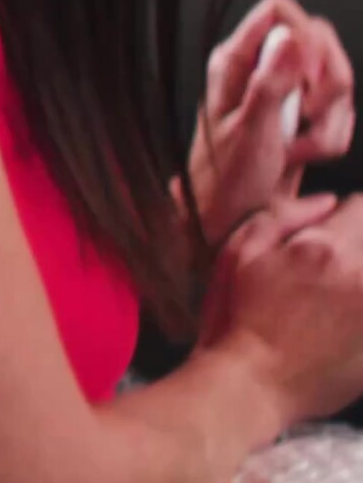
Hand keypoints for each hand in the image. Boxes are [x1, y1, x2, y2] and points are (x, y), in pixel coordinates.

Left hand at [189, 0, 355, 243]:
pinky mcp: (302, 118)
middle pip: (321, 42)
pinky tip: (301, 156)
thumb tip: (293, 36)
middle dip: (328, 86)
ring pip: (337, 83)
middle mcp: (260, 69)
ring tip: (293, 148)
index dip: (305, 36)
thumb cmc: (224, 177)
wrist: (230, 219)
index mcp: (236, 60)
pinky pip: (340, 115)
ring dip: (328, 123)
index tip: (305, 77)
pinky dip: (330, 139)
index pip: (281, 10)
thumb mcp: (250, 130)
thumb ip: (271, 82)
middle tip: (304, 116)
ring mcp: (284, 92)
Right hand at [199, 193, 362, 424]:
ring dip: (359, 275)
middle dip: (355, 246)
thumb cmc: (236, 319)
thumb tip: (327, 201)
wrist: (253, 385)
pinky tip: (343, 320)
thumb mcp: (238, 253)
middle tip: (328, 271)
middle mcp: (361, 277)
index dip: (342, 217)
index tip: (328, 235)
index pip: (362, 206)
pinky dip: (361, 308)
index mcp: (325, 249)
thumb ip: (283, 215)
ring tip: (334, 298)